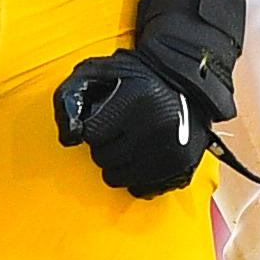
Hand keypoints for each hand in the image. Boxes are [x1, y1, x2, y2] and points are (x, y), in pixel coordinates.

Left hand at [55, 53, 207, 195]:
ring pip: (117, 177)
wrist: (191, 83)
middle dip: (104, 145)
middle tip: (118, 129)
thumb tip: (68, 137)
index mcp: (135, 101)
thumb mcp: (100, 70)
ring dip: (117, 162)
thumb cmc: (139, 76)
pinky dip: (138, 176)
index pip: (91, 133)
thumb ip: (70, 95)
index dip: (92, 126)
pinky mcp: (181, 169)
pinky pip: (141, 189)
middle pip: (102, 158)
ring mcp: (169, 152)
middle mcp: (155, 128)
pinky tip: (144, 156)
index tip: (104, 117)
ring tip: (130, 141)